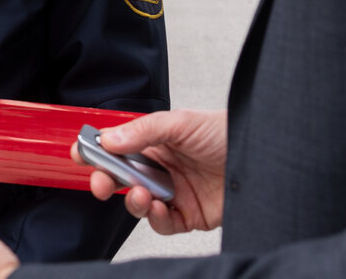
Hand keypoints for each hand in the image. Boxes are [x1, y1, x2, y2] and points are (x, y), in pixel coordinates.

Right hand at [69, 109, 226, 234]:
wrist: (265, 158)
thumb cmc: (226, 132)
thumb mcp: (181, 123)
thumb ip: (143, 131)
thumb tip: (109, 139)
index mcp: (155, 142)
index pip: (117, 147)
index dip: (97, 152)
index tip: (80, 153)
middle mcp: (161, 167)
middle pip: (122, 179)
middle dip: (106, 182)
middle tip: (100, 182)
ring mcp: (174, 192)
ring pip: (139, 204)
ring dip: (134, 202)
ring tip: (141, 194)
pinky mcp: (189, 215)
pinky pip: (164, 223)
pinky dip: (157, 219)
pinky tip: (161, 207)